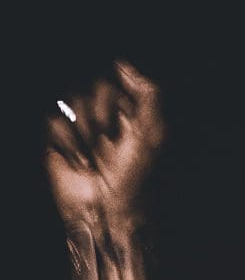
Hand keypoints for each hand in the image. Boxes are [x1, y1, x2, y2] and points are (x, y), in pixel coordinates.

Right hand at [45, 61, 163, 227]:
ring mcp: (82, 131)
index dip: (116, 102)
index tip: (123, 126)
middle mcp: (106, 121)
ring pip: (72, 101)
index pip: (115, 83)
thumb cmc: (136, 180)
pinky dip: (69, 143)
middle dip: (100, 115)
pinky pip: (55, 121)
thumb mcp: (153, 135)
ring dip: (85, 132)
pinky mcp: (62, 144)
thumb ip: (148, 94)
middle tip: (107, 144)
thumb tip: (123, 65)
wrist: (109, 214)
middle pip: (91, 87)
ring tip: (94, 159)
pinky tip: (80, 164)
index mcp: (130, 116)